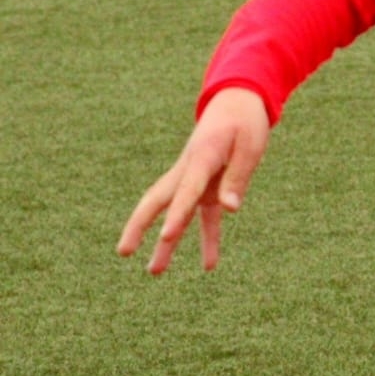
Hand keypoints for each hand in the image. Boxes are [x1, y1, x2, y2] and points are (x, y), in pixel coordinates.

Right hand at [116, 87, 269, 274]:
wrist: (238, 102)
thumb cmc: (246, 122)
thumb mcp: (250, 146)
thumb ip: (238, 177)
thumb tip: (230, 210)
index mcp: (202, 157)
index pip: (186, 191)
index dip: (177, 216)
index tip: (165, 237)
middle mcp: (191, 171)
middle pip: (158, 201)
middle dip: (139, 227)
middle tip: (123, 252)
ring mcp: (196, 180)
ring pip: (175, 213)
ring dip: (167, 243)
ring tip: (155, 273)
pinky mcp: (207, 187)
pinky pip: (204, 217)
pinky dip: (207, 239)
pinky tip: (210, 265)